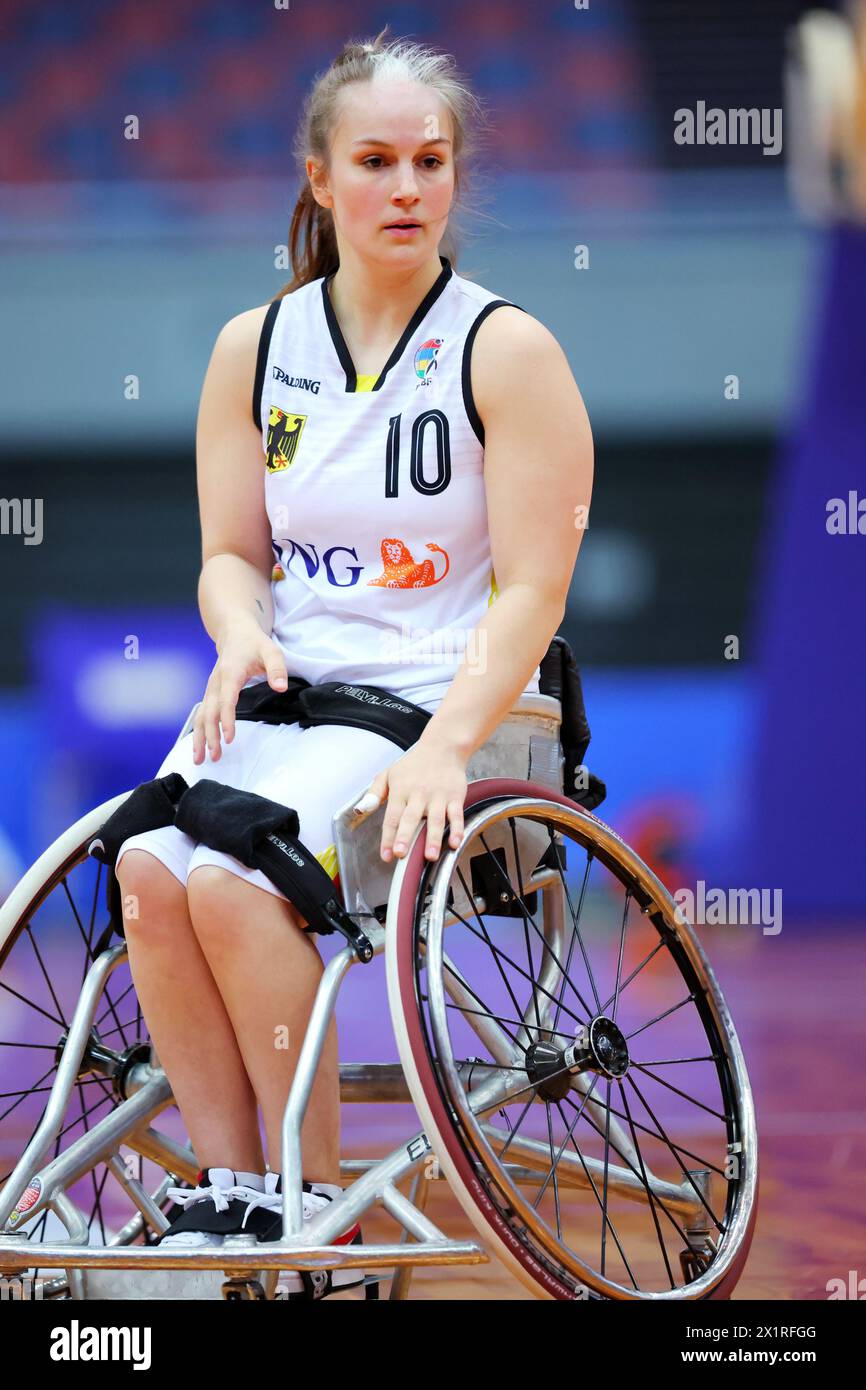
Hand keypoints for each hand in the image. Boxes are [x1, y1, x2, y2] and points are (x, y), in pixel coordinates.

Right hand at [193, 618, 287, 763]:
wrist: (234, 632)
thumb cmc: (253, 643)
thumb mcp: (271, 651)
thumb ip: (277, 669)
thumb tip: (280, 687)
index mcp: (230, 673)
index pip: (226, 700)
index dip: (226, 719)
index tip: (230, 738)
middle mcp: (216, 682)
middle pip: (208, 712)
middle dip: (209, 736)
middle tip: (215, 756)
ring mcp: (211, 688)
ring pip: (201, 715)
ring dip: (199, 738)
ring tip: (201, 759)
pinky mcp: (210, 693)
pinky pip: (201, 714)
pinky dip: (199, 731)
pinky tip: (200, 747)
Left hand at [365, 740, 467, 863]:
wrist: (443, 747)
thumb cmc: (413, 764)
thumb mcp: (388, 774)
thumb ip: (374, 793)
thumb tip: (361, 809)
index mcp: (401, 791)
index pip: (392, 817)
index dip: (388, 837)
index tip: (386, 855)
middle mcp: (419, 794)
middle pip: (411, 818)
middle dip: (405, 837)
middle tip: (401, 854)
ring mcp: (438, 796)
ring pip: (435, 819)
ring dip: (433, 838)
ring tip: (430, 856)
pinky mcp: (455, 796)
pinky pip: (456, 814)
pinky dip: (457, 829)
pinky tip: (455, 842)